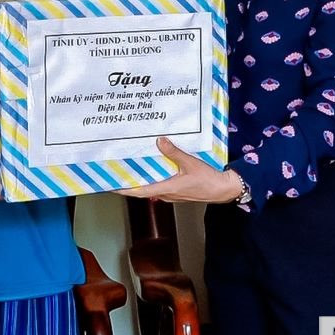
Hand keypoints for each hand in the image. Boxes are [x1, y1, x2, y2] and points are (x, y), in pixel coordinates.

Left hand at [117, 137, 242, 202]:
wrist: (223, 190)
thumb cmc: (208, 180)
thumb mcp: (190, 163)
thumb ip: (174, 152)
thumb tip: (160, 141)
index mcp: (166, 189)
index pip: (138, 191)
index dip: (123, 188)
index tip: (111, 184)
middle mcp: (165, 194)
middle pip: (142, 189)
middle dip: (129, 182)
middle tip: (117, 171)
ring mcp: (171, 194)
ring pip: (151, 187)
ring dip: (141, 180)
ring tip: (132, 168)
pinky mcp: (177, 191)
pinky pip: (160, 185)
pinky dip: (153, 178)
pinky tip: (154, 168)